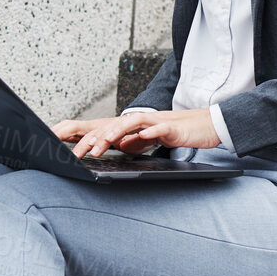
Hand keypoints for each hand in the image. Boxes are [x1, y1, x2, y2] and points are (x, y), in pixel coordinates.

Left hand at [50, 109, 219, 157]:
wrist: (204, 126)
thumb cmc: (176, 133)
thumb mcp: (149, 140)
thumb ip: (134, 141)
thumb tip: (118, 145)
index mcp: (133, 126)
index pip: (106, 132)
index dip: (88, 141)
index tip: (72, 153)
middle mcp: (140, 122)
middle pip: (112, 127)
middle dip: (93, 140)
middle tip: (77, 153)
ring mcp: (155, 122)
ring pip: (130, 124)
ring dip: (114, 134)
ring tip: (102, 144)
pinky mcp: (170, 127)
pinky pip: (157, 128)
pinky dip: (148, 133)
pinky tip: (138, 138)